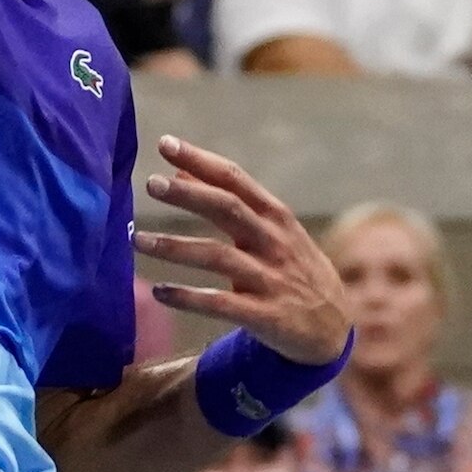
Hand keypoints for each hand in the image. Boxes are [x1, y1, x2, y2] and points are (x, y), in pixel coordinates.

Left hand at [138, 135, 350, 362]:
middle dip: (189, 195)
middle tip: (151, 183)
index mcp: (275, 217)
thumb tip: (182, 172)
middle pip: (227, 209)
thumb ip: (231, 202)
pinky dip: (188, 297)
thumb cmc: (294, 270)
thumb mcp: (273, 231)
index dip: (200, 160)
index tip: (166, 143)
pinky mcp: (264, 315)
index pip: (234, 179)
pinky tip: (159, 292)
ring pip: (217, 256)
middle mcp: (273, 242)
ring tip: (138, 241)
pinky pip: (219, 304)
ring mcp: (269, 279)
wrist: (333, 327)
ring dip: (175, 247)